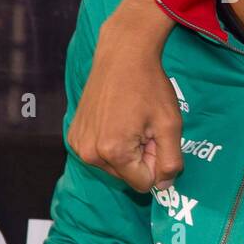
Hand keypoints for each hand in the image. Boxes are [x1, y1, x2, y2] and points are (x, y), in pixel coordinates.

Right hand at [68, 0, 183, 192]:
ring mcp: (78, 143)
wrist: (122, 56)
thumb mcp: (170, 126)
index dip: (157, 164)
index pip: (144, 184)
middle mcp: (89, 153)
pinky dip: (113, 143)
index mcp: (113, 153)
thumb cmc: (150, 88)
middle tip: (145, 127)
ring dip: (129, 151)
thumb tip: (163, 187)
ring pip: (115, 166)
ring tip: (132, 121)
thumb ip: (170, 162)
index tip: (156, 138)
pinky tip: (118, 119)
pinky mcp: (73, 134)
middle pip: (128, 176)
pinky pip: (101, 153)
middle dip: (142, 158)